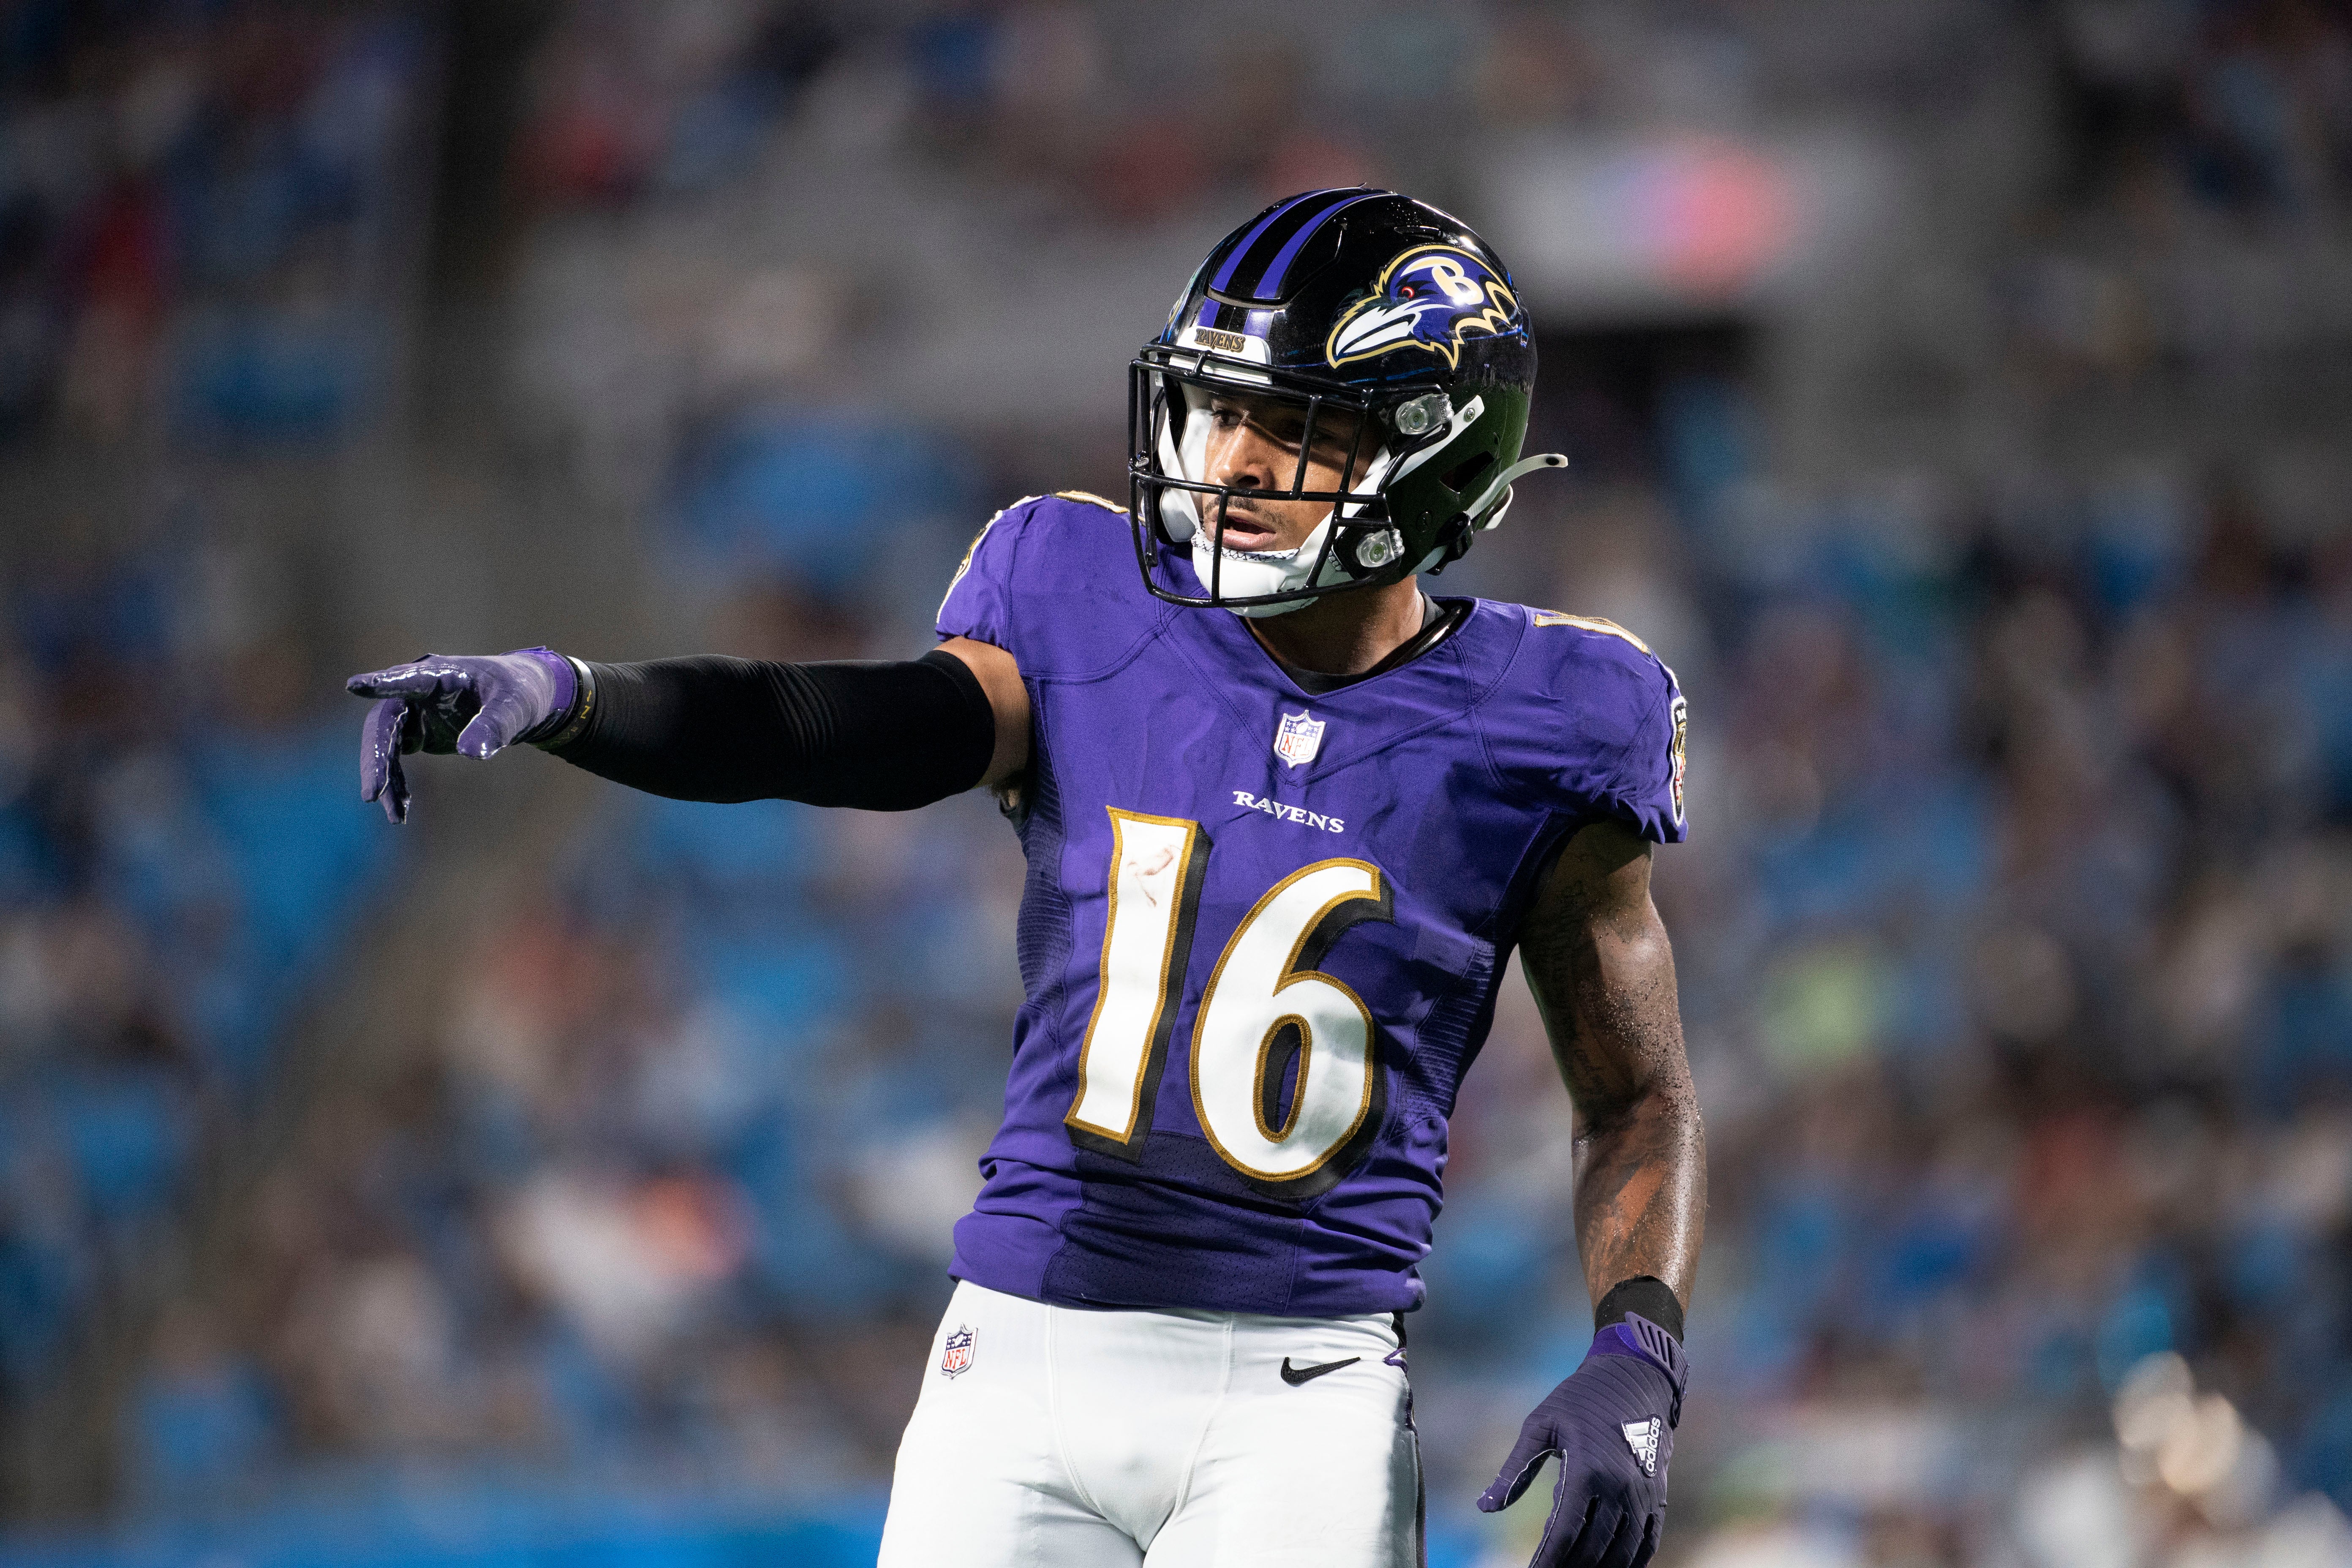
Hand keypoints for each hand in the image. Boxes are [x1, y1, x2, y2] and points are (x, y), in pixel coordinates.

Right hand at [346, 649, 575, 822]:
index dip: (382, 683)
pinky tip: (401, 809)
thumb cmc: (519, 693)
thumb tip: (470, 754)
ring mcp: (415, 713)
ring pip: (386, 744)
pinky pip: (396, 758)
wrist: (522, 699)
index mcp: (441, 675)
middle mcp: (419, 692)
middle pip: (385, 721)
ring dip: (386, 778)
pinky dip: (396, 782)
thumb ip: (495, 726)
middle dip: (377, 758)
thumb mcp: (515, 707)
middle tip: (372, 794)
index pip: (408, 679)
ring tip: (394, 816)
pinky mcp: (418, 732)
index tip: (354, 685)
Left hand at [1477, 1313, 1685, 1567]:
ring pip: (1622, 1551)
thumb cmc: (1580, 1398)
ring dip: (1599, 1567)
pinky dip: (1632, 1562)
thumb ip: (1514, 1470)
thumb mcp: (1540, 1425)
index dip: (1546, 1560)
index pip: (1563, 1532)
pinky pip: (1648, 1541)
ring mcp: (1642, 1494)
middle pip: (1592, 1547)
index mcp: (1587, 1469)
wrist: (1635, 1377)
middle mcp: (1619, 1488)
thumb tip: (1484, 1506)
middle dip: (1569, 1566)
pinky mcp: (1657, 1494)